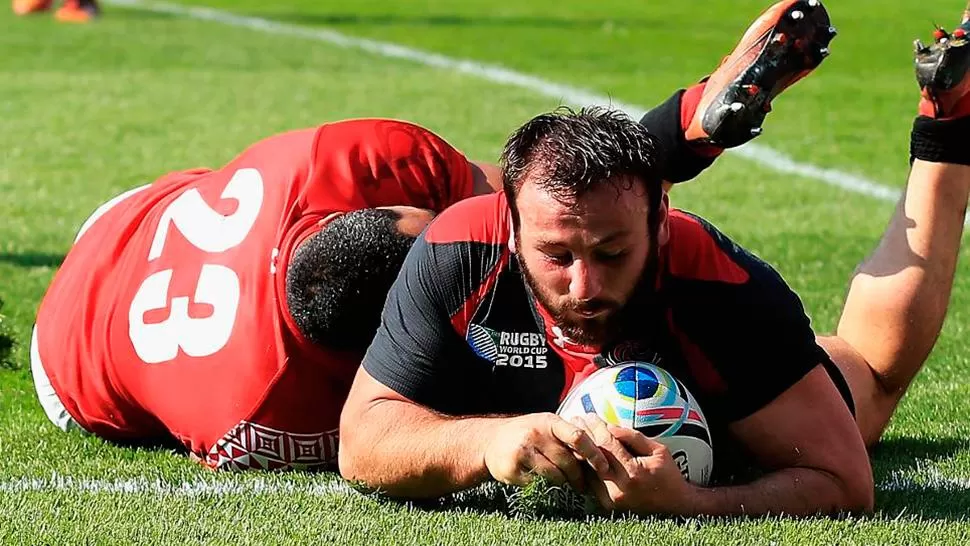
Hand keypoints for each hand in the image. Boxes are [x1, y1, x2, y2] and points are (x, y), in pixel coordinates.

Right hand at [483, 413, 609, 491]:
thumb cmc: (529, 435)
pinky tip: (540, 481)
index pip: (578, 436)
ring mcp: (523, 450)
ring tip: (563, 483)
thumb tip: (601, 454)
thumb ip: (569, 437)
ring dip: (563, 482)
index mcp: (550, 421)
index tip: (604, 467)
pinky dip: (543, 484)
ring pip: (555, 474)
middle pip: (568, 460)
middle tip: (583, 486)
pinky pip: (537, 482)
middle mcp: (536, 433)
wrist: (491, 441)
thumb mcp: (547, 427)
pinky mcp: (513, 467)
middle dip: (579, 476)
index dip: (594, 453)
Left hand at [572, 414, 695, 514]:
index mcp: (633, 473)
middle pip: (593, 457)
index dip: (597, 428)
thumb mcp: (658, 451)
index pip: (608, 445)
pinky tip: (580, 453)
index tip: (590, 415)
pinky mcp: (608, 506)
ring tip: (575, 434)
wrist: (676, 508)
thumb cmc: (669, 475)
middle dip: (584, 436)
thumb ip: (633, 438)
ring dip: (580, 451)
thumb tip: (610, 426)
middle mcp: (619, 488)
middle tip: (575, 420)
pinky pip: (591, 482)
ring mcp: (611, 499)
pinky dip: (586, 467)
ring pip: (588, 471)